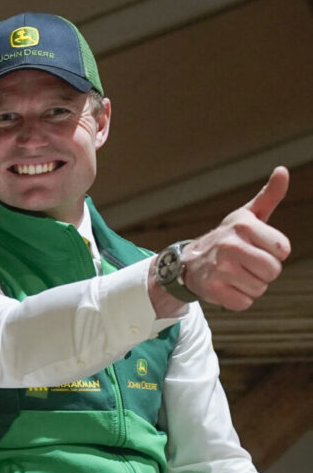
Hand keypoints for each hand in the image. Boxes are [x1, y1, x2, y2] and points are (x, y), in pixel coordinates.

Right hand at [177, 167, 290, 312]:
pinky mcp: (212, 290)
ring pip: (259, 289)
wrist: (188, 262)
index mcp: (243, 225)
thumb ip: (269, 196)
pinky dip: (238, 299)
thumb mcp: (247, 215)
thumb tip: (282, 170)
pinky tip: (227, 287)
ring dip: (251, 286)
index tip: (258, 247)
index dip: (274, 252)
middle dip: (264, 272)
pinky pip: (244, 303)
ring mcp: (220, 269)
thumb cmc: (227, 238)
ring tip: (235, 275)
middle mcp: (230, 245)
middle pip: (272, 271)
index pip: (283, 250)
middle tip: (247, 264)